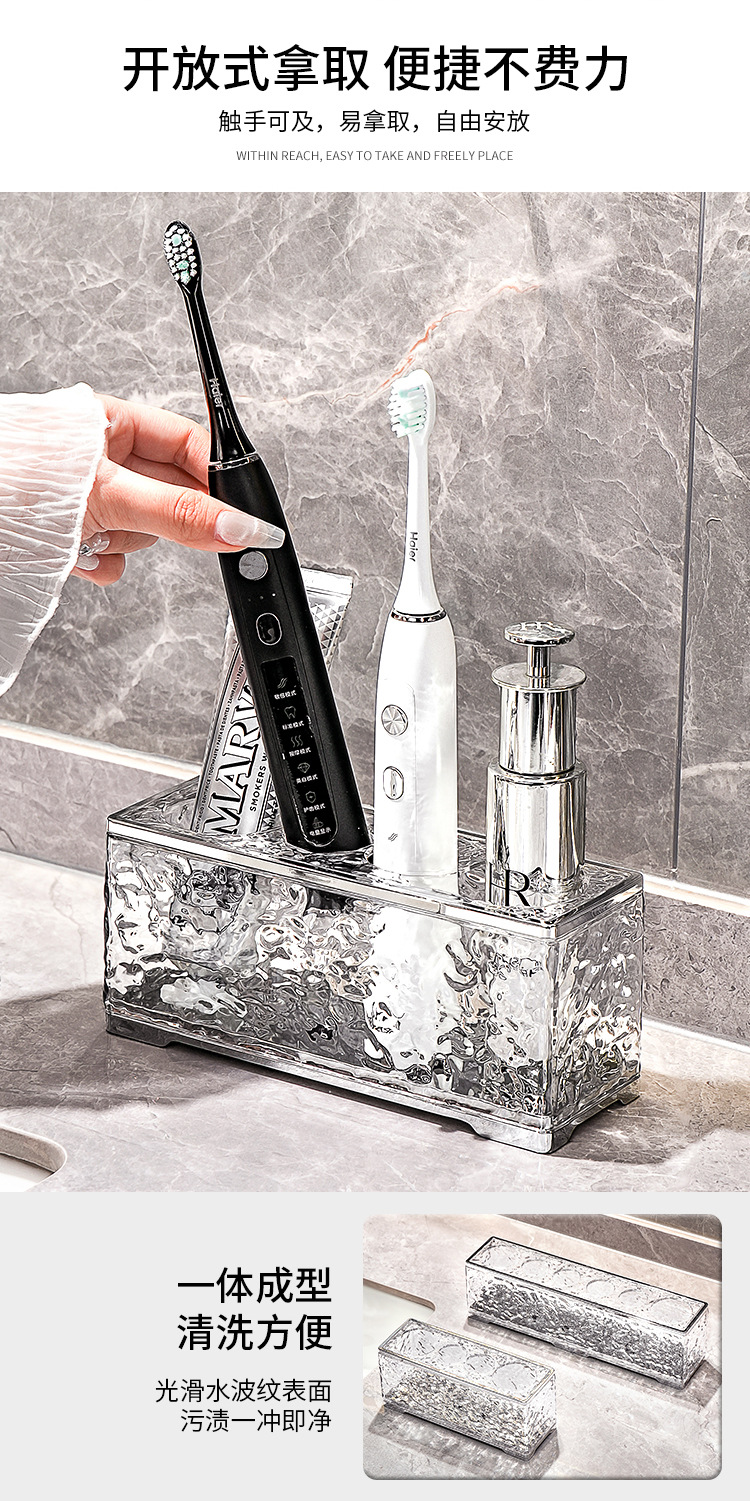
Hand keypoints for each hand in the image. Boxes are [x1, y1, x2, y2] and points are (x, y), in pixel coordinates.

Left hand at [72, 393, 283, 585]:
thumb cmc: (10, 483)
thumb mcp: (109, 494)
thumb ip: (177, 514)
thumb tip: (238, 525)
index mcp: (110, 422)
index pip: (186, 444)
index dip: (217, 477)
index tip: (238, 512)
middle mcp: (100, 456)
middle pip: (170, 494)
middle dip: (163, 518)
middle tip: (165, 530)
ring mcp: (88, 497)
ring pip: (143, 528)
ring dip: (123, 541)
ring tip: (91, 535)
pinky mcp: (76, 535)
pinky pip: (114, 556)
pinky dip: (100, 562)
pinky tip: (79, 554)